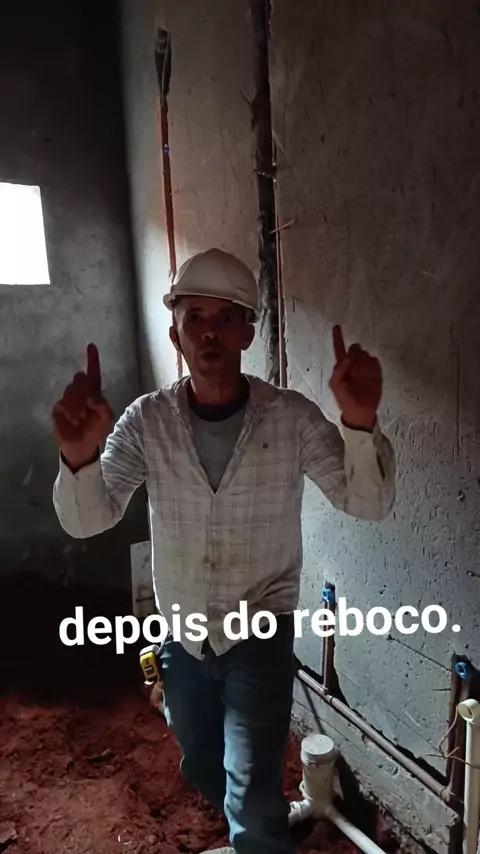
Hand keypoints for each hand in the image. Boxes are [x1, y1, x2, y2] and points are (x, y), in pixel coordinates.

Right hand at [52, 344, 113, 468]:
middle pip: (79, 378)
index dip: (92, 359)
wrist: (82, 445)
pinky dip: (70, 412)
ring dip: (78, 406)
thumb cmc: (95, 429)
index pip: (93, 373)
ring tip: (81, 419)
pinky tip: (73, 421)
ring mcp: (68, 399)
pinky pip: (63, 403)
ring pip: (71, 390)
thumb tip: (91, 397)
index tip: (91, 346)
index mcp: (94, 392)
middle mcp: (80, 392)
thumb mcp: (106, 418)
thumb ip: (103, 406)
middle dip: (84, 390)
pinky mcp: (58, 407)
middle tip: (88, 406)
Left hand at [329, 325, 381, 430]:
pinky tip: (369, 377)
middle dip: (355, 355)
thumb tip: (347, 357)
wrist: (360, 411)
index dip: (338, 337)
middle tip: (354, 369)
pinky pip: (375, 362)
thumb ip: (338, 370)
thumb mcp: (336, 385)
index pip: (339, 348)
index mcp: (342, 365)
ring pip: (366, 354)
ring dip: (363, 364)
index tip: (337, 326)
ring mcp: (366, 367)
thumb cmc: (345, 398)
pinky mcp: (376, 372)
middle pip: (355, 348)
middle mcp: (354, 363)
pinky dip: (372, 367)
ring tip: (361, 378)